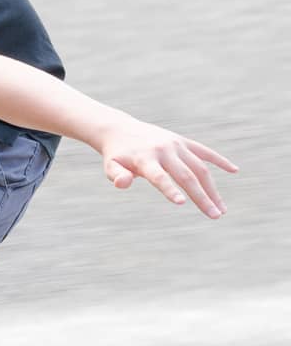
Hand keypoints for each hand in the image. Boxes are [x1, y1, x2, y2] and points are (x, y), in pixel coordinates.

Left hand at [98, 117, 238, 217]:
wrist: (121, 130)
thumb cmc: (117, 155)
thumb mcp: (110, 166)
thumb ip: (116, 176)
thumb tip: (122, 183)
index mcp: (145, 159)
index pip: (160, 177)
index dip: (170, 190)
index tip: (181, 203)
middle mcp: (164, 150)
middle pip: (187, 175)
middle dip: (202, 197)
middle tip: (215, 216)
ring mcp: (176, 145)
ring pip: (200, 168)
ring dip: (212, 188)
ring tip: (221, 208)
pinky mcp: (183, 141)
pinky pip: (205, 151)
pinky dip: (219, 160)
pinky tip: (234, 170)